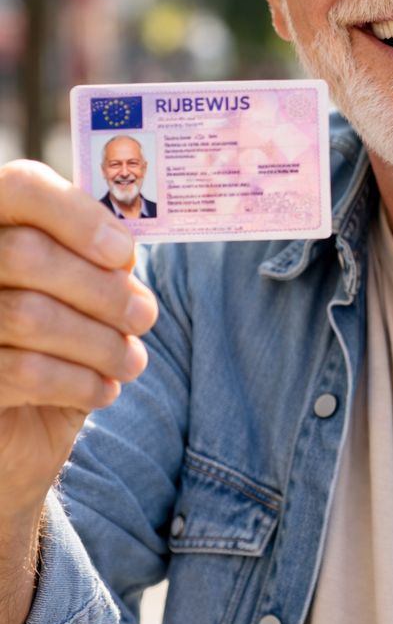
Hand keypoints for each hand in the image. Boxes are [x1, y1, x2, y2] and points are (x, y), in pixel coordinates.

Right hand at [0, 160, 157, 519]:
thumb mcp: (81, 296)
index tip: (124, 254)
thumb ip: (97, 261)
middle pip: (25, 252)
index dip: (75, 214)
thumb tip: (124, 251)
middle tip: (145, 317)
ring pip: (28, 314)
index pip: (19, 186)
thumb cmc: (55, 347)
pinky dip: (77, 381)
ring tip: (132, 361)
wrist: (17, 437)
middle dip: (100, 289)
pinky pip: (22, 371)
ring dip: (98, 341)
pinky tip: (104, 390)